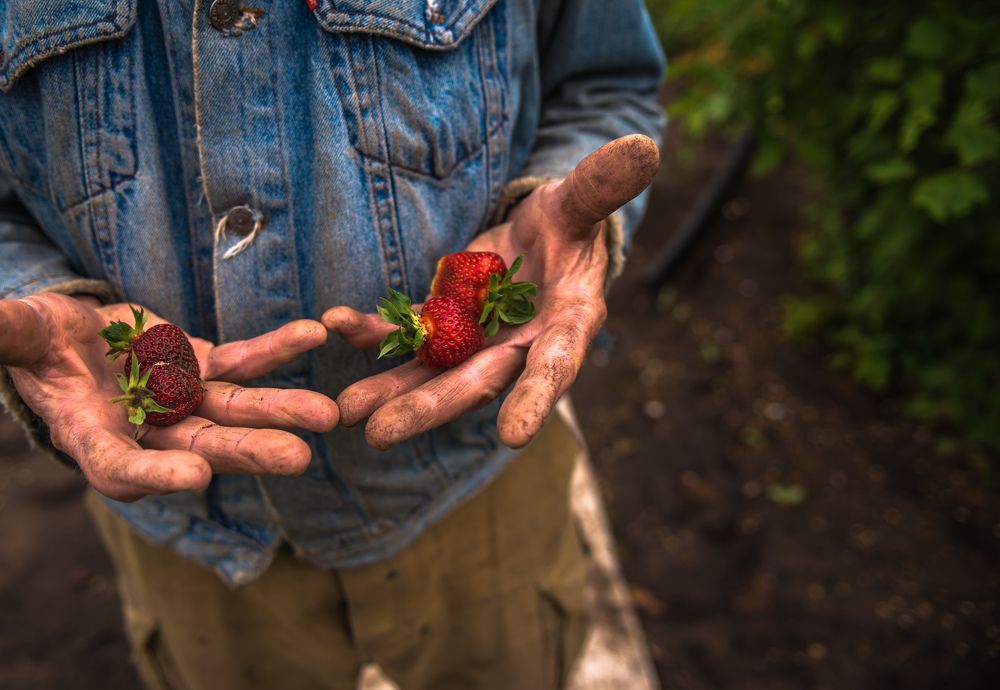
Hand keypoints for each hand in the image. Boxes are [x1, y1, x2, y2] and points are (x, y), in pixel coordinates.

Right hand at [0, 294, 337, 500]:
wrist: (70, 336)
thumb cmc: (35, 345)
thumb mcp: (19, 337)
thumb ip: (7, 336)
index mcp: (94, 439)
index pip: (122, 467)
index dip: (155, 474)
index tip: (194, 478)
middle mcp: (148, 431)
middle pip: (201, 448)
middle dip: (247, 452)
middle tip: (296, 459)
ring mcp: (183, 401)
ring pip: (236, 410)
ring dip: (280, 410)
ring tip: (327, 415)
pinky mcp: (205, 368)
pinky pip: (245, 361)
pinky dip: (277, 350)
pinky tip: (313, 335)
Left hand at [323, 134, 658, 449]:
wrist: (544, 237)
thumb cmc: (572, 222)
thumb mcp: (583, 202)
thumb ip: (603, 184)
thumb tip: (644, 146)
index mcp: (567, 322)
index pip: (555, 364)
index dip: (537, 397)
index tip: (514, 436)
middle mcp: (521, 344)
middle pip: (476, 380)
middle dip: (430, 407)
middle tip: (381, 435)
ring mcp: (479, 339)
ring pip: (434, 372)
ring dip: (391, 390)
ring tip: (345, 410)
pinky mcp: (448, 324)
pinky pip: (409, 335)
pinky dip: (375, 333)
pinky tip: (339, 325)